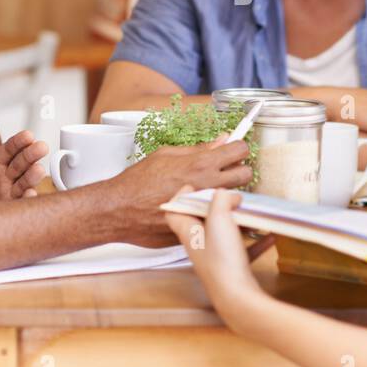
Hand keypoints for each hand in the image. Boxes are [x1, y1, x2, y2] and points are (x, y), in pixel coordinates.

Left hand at [0, 130, 48, 199]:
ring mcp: (12, 187)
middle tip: (41, 147)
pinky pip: (21, 201)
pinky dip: (28, 199)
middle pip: (23, 160)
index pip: (11, 146)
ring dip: (33, 175)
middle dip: (32, 154)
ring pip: (26, 180)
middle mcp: (10, 171)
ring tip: (38, 170)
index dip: (20, 141)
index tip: (28, 135)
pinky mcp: (11, 203)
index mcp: (0, 156)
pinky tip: (31, 196)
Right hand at [103, 138, 251, 246]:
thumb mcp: (166, 155)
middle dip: (239, 170)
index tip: (234, 151)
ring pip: (235, 197)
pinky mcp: (201, 226)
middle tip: (225, 170)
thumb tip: (221, 140)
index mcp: (200, 165)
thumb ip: (198, 148)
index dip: (238, 148)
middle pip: (246, 175)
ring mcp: (207, 208)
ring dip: (228, 192)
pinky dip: (212, 211)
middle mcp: (208, 186)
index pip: (240, 151)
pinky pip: (217, 216)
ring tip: (209, 190)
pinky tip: (197, 207)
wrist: (120, 210)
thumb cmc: (138, 182)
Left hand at [165, 186, 265, 315]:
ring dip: (238, 223)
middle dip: (215, 207)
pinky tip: (270, 236)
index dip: (180, 198)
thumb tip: (227, 194)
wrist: (236, 297)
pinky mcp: (233, 269)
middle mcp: (199, 246)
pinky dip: (256, 241)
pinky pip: (244, 250)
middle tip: (231, 197)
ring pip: (224, 234)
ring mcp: (216, 259)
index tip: (193, 187)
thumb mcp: (219, 219)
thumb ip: (221, 200)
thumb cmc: (222, 258)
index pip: (173, 213)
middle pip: (201, 221)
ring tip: (252, 213)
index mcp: (189, 233)